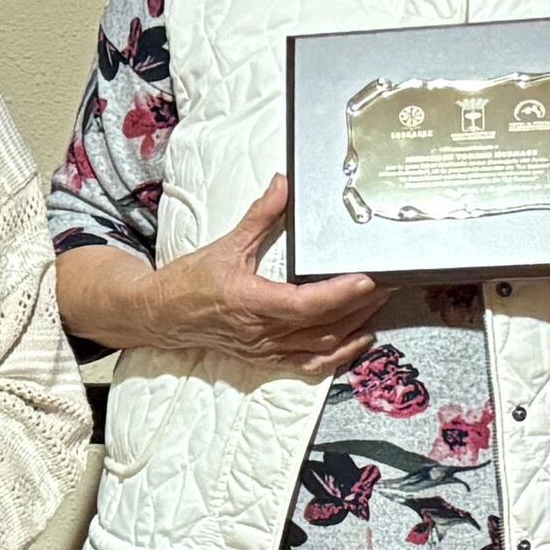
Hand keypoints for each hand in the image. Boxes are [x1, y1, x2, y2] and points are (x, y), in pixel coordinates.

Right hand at [160, 179, 380, 372]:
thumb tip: (283, 185)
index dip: (341, 294)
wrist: (160, 316)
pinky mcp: (266, 358)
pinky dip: (338, 356)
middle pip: (324, 326)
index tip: (368, 279)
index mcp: (251, 302)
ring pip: (322, 347)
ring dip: (355, 326)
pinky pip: (309, 365)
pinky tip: (359, 339)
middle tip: (388, 282)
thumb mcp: (226, 245)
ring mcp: (265, 350)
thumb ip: (261, 216)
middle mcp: (262, 332)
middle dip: (361, 305)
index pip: (306, 304)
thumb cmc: (189, 282)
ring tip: (379, 303)